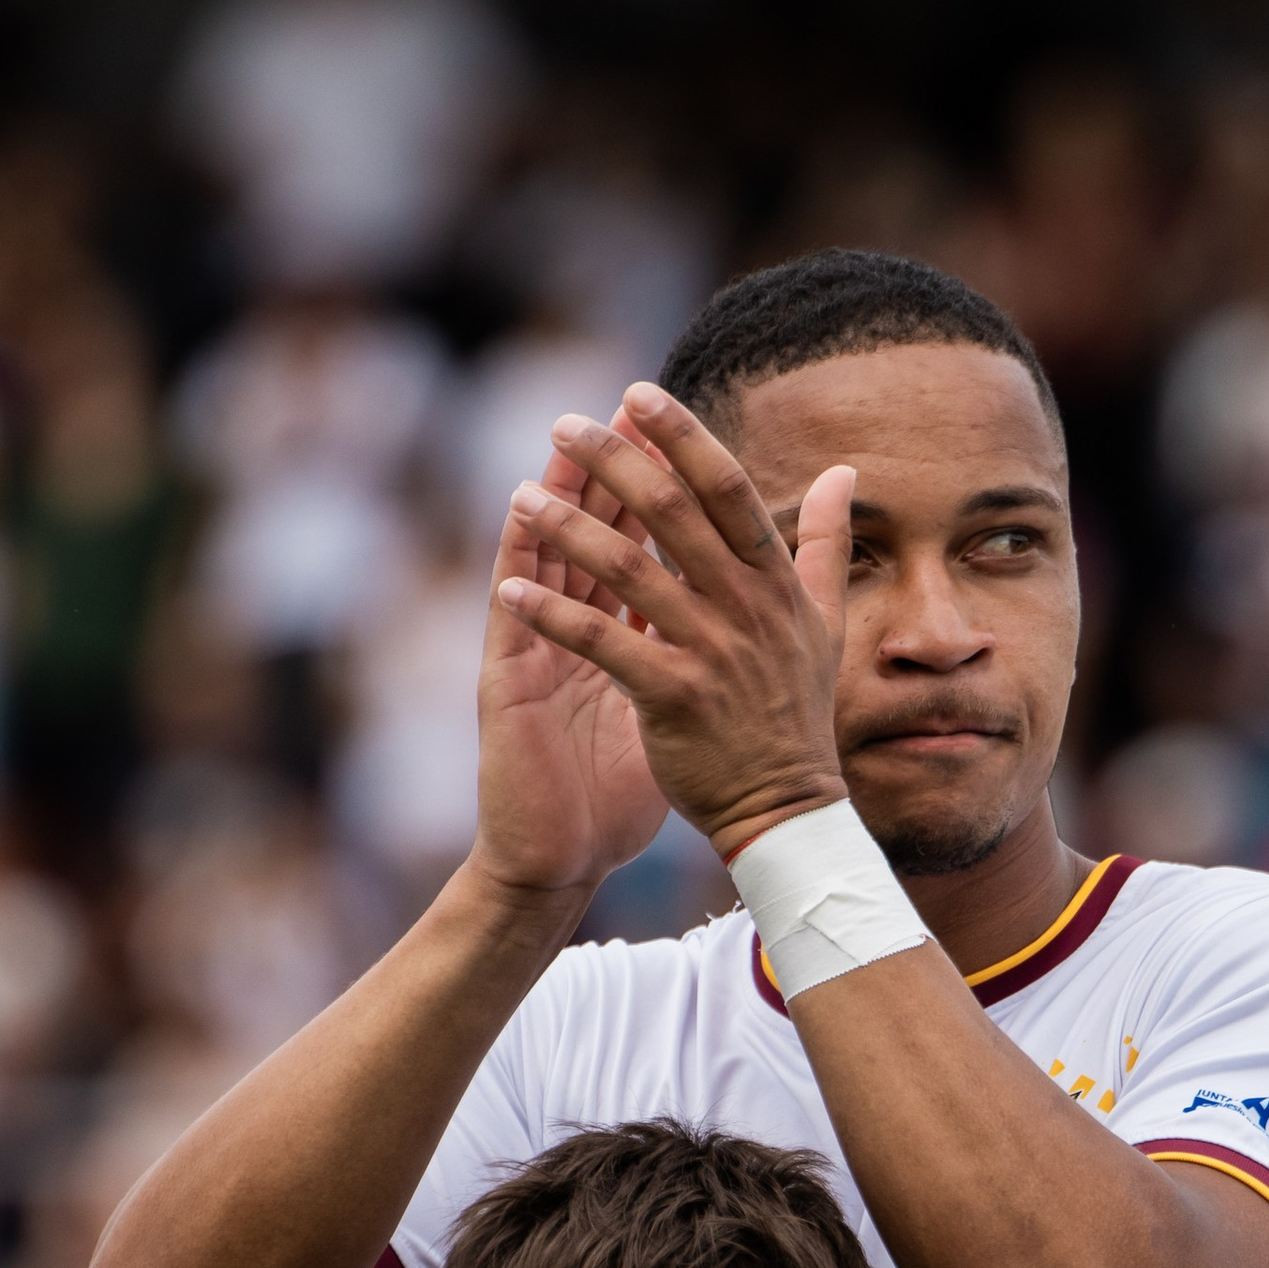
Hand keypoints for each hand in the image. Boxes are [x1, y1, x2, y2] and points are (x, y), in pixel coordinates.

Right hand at [470, 433, 670, 900]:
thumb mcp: (679, 712)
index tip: (688, 435)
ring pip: (546, 558)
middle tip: (630, 409)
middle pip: (597, 532)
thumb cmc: (618, 793)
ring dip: (558, 500)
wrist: (563, 858)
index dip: (665, 490)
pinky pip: (513, 617)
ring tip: (568, 445)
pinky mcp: (509, 682)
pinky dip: (518, 571)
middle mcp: (578, 627)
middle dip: (616, 471)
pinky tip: (520, 526)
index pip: (644, 543)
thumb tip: (760, 620)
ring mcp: (540, 649)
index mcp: (623, 630)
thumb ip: (715, 654)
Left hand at [494, 383, 857, 859]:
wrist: (785, 809)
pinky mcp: (672, 697)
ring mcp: (709, 651)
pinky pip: (601, 643)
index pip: (726, 490)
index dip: (682, 437)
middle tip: (562, 423)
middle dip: (612, 461)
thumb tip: (844, 471)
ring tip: (520, 495)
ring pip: (628, 571)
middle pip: (671, 514)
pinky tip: (507, 590)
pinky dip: (550, 614)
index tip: (639, 393)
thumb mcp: (823, 621)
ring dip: (567, 529)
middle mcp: (744, 608)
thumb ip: (825, 542)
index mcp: (774, 582)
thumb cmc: (794, 713)